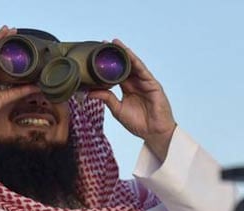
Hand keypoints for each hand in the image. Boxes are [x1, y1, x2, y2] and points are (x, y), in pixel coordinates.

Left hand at [88, 39, 176, 160]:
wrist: (154, 133)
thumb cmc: (138, 123)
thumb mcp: (118, 110)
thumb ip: (107, 98)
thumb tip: (90, 92)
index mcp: (127, 88)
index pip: (116, 73)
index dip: (107, 65)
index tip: (96, 55)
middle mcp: (136, 83)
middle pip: (125, 65)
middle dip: (115, 55)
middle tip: (103, 44)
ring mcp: (144, 83)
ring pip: (134, 65)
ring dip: (125, 53)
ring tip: (115, 43)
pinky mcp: (152, 84)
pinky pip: (143, 70)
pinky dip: (135, 61)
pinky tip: (128, 54)